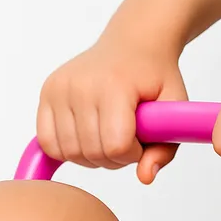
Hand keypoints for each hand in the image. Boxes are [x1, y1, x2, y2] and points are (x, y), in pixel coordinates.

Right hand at [37, 32, 187, 183]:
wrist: (133, 42)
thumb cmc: (154, 76)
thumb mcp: (174, 107)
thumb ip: (165, 149)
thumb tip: (145, 178)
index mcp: (114, 85)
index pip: (117, 145)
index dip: (133, 153)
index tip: (141, 139)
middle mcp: (80, 84)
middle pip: (92, 153)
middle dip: (114, 156)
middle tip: (126, 136)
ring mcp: (59, 88)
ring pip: (71, 153)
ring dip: (91, 156)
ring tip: (107, 133)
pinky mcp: (47, 93)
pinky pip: (48, 144)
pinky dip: (68, 150)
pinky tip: (86, 135)